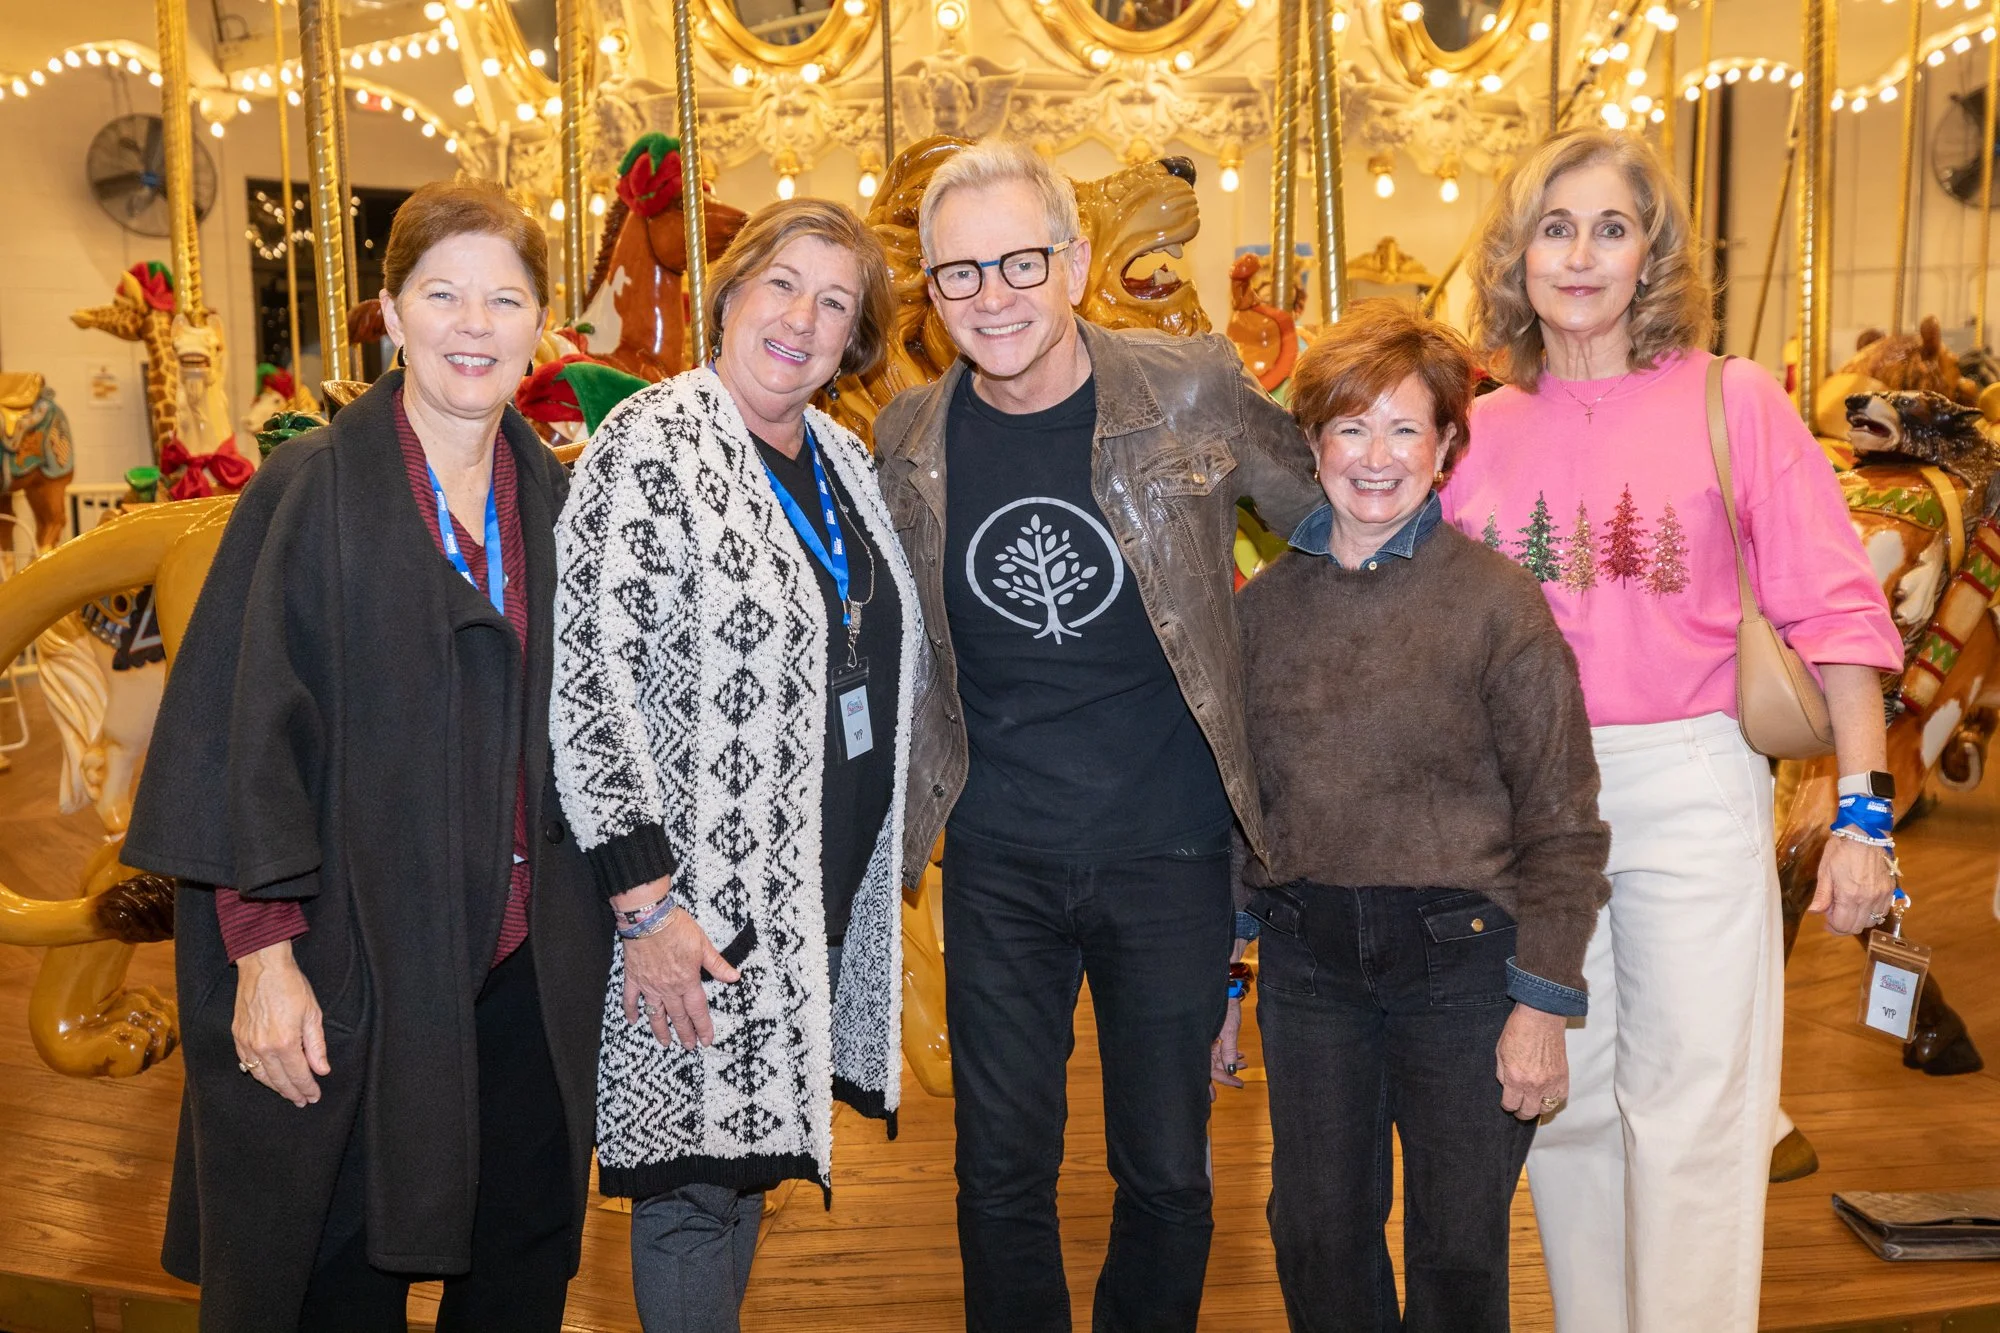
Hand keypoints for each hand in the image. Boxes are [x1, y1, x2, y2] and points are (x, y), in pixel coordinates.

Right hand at [234, 940, 329, 1106]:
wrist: (263, 967)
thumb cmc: (291, 986)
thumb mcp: (312, 1014)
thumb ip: (316, 1046)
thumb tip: (322, 1070)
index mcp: (285, 1043)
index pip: (298, 1075)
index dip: (307, 1088)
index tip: (313, 1096)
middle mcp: (263, 1047)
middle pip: (279, 1080)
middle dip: (292, 1092)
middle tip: (302, 1100)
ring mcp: (247, 1043)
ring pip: (261, 1075)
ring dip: (275, 1087)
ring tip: (287, 1093)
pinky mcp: (237, 1036)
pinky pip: (246, 1063)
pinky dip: (258, 1073)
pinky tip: (266, 1077)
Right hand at [620, 905, 739, 1049]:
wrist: (649, 919)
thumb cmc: (677, 928)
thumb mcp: (703, 945)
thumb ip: (717, 965)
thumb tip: (734, 977)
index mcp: (687, 981)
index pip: (697, 1010)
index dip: (703, 1027)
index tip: (706, 1040)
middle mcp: (668, 988)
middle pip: (678, 1016)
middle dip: (684, 1033)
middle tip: (688, 1047)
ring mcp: (649, 985)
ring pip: (655, 1013)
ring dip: (660, 1030)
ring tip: (665, 1043)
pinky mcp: (634, 978)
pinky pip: (630, 999)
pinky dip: (631, 1010)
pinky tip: (633, 1020)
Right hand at [1210, 996, 1245, 1095]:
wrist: (1224, 989)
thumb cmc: (1224, 1007)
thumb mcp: (1229, 1030)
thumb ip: (1229, 1051)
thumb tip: (1231, 1071)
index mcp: (1201, 1044)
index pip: (1210, 1070)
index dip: (1224, 1079)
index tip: (1238, 1084)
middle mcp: (1201, 1044)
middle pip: (1211, 1066)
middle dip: (1225, 1076)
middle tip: (1239, 1084)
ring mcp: (1206, 1040)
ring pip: (1217, 1058)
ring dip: (1231, 1064)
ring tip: (1245, 1066)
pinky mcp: (1212, 1035)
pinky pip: (1220, 1049)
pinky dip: (1231, 1054)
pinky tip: (1241, 1055)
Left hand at [1496, 1003, 1567, 1120]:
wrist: (1541, 1017)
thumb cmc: (1518, 1030)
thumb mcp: (1500, 1052)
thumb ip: (1502, 1073)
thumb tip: (1506, 1086)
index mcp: (1515, 1078)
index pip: (1511, 1104)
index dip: (1507, 1106)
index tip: (1507, 1103)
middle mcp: (1534, 1085)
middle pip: (1529, 1112)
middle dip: (1522, 1112)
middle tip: (1519, 1109)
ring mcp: (1551, 1082)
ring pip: (1546, 1108)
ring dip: (1538, 1107)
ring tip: (1534, 1102)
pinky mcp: (1563, 1077)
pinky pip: (1560, 1098)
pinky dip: (1554, 1099)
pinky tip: (1547, 1095)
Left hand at [1811, 835, 1895, 935]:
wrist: (1866, 833)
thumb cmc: (1841, 848)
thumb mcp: (1825, 870)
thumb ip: (1822, 894)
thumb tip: (1814, 912)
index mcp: (1850, 895)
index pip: (1843, 925)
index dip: (1832, 927)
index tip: (1825, 920)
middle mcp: (1868, 899)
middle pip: (1857, 927)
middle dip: (1843, 925)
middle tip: (1834, 913)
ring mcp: (1882, 895)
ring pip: (1871, 921)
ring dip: (1857, 919)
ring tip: (1847, 907)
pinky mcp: (1891, 890)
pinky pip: (1882, 911)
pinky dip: (1871, 913)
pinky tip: (1861, 903)